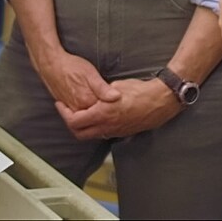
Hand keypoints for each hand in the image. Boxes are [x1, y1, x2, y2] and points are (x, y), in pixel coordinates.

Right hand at [33, 47, 119, 111]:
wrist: (51, 65)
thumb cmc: (71, 66)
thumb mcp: (90, 74)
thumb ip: (103, 88)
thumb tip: (117, 97)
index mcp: (87, 101)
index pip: (106, 113)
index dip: (115, 108)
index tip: (120, 102)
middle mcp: (79, 109)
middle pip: (97, 119)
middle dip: (106, 114)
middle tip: (113, 106)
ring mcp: (72, 109)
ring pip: (88, 119)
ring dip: (97, 115)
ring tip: (104, 106)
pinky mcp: (68, 107)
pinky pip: (80, 115)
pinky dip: (88, 113)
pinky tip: (93, 105)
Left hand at [56, 77, 180, 140]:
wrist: (160, 102)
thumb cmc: (139, 91)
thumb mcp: (116, 86)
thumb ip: (101, 91)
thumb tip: (93, 92)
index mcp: (103, 114)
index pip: (74, 121)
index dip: (64, 113)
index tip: (61, 104)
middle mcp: (107, 126)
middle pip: (79, 133)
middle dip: (70, 124)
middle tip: (66, 111)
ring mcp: (115, 131)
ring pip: (91, 135)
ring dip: (82, 127)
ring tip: (79, 113)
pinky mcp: (122, 132)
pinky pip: (103, 133)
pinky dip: (95, 127)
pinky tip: (96, 116)